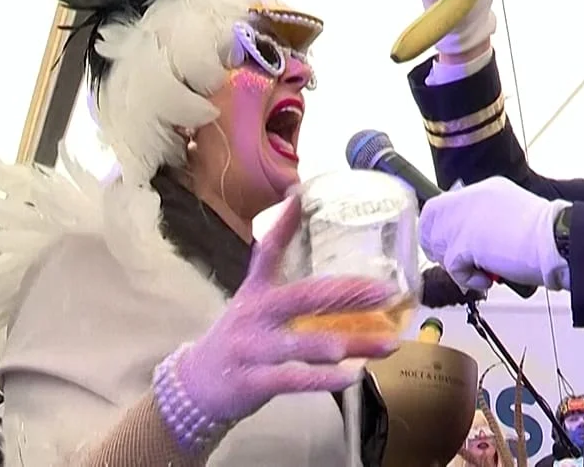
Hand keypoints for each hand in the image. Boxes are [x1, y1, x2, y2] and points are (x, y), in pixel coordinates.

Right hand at [169, 195, 400, 423]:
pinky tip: (352, 376)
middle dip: (348, 293)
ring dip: (349, 343)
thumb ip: (277, 265)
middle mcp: (255, 314)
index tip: (301, 196)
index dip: (284, 223)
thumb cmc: (240, 337)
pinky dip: (324, 379)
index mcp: (257, 291)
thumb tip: (299, 221)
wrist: (196, 386)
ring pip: (306, 344)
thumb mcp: (254, 297)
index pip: (268, 250)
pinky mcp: (253, 382)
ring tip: (385, 343)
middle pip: (303, 298)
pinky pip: (294, 379)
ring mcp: (253, 348)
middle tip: (387, 291)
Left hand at [419, 176, 568, 290]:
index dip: (443, 228)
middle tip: (460, 262)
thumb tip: (473, 244)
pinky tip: (487, 278)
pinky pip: (452, 267)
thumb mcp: (513, 213)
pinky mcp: (463, 243)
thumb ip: (490, 220)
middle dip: (441, 245)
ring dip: (456, 264)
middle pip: (431, 220)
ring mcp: (464, 220)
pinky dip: (469, 279)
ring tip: (480, 271)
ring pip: (438, 244)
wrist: (557, 239)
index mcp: (483, 190)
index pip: (444, 205)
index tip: (451, 246)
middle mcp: (469, 198)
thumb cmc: (547, 234)